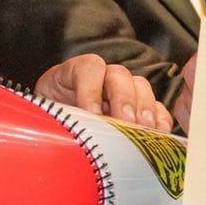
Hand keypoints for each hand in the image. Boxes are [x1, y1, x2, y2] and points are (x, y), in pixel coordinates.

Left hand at [34, 54, 172, 131]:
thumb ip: (53, 120)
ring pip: (140, 86)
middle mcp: (100, 79)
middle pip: (119, 75)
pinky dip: (160, 119)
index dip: (91, 88)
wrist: (56, 137)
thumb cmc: (50, 126)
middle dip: (124, 98)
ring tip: (144, 129)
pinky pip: (156, 107)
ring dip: (144, 107)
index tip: (92, 113)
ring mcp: (122, 92)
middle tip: (125, 121)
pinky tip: (158, 133)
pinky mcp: (138, 109)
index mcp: (71, 76)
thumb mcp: (46, 120)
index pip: (88, 67)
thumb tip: (61, 135)